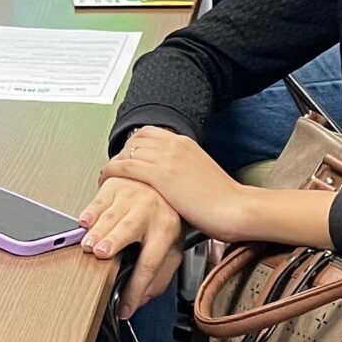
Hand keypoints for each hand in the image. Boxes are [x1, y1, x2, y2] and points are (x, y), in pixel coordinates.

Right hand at [79, 177, 185, 316]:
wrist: (160, 178)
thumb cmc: (164, 216)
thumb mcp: (172, 245)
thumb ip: (160, 274)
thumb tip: (140, 300)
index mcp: (167, 230)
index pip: (150, 264)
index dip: (136, 288)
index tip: (124, 308)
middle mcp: (150, 211)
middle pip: (130, 229)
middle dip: (114, 241)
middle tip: (101, 254)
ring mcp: (131, 196)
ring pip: (111, 215)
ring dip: (98, 231)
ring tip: (88, 244)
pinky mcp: (115, 186)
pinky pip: (99, 200)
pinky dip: (90, 211)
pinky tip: (85, 222)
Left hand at [100, 127, 258, 241]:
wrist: (234, 208)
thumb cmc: (223, 199)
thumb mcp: (202, 173)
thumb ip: (185, 168)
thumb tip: (174, 176)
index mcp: (185, 143)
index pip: (149, 133)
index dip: (133, 145)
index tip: (127, 156)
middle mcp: (174, 145)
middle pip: (135, 140)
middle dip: (121, 152)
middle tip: (115, 168)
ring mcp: (166, 158)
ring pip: (127, 151)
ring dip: (113, 163)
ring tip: (107, 176)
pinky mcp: (160, 175)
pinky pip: (125, 167)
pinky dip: (111, 171)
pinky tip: (106, 181)